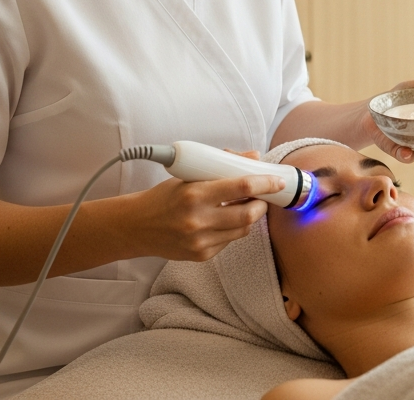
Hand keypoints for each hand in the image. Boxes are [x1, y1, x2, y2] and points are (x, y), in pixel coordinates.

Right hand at [124, 170, 283, 261]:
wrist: (136, 227)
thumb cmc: (163, 198)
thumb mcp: (188, 176)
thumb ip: (220, 167)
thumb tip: (253, 157)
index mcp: (194, 194)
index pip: (241, 187)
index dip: (265, 183)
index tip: (277, 181)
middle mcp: (198, 220)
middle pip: (248, 214)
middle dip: (262, 204)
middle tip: (263, 196)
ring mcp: (200, 241)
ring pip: (243, 230)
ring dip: (250, 217)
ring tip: (246, 206)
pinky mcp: (201, 255)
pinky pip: (229, 241)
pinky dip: (233, 230)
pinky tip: (224, 221)